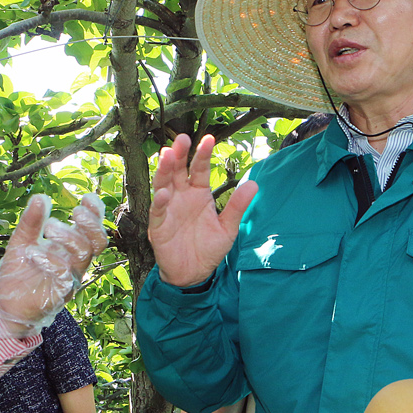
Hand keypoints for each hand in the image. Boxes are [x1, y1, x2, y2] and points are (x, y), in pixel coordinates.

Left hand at [0, 193, 107, 336]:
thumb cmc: (18, 274)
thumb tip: (41, 197)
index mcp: (70, 249)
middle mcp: (75, 263)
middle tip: (73, 212)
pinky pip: (64, 274)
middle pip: (98, 241)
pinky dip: (50, 260)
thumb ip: (31, 222)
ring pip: (84, 254)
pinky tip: (33, 253)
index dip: (96, 214)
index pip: (93, 230)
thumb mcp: (21, 242)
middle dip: (90, 223)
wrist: (4, 306)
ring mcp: (69, 278)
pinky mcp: (59, 293)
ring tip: (48, 228)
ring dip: (69, 236)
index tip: (87, 198)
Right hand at [149, 134, 257, 287]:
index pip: (198, 169)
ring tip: (167, 156)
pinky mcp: (159, 227)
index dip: (202, 154)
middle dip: (179, 154)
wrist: (194, 274)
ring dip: (164, 171)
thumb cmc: (208, 248)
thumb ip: (237, 206)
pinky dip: (160, 203)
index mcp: (198, 193)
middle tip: (182, 139)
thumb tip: (254, 184)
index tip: (208, 138)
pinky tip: (164, 194)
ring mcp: (169, 210)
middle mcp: (181, 196)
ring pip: (163, 185)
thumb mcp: (228, 228)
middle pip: (177, 171)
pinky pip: (158, 212)